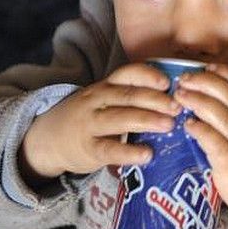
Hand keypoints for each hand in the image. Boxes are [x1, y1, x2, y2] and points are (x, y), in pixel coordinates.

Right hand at [19, 63, 181, 184]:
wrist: (48, 139)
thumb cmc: (90, 118)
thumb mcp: (106, 100)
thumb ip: (134, 98)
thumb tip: (179, 99)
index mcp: (106, 86)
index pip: (127, 74)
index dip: (148, 76)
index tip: (168, 82)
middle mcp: (97, 100)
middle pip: (127, 95)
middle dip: (155, 100)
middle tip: (178, 107)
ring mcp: (90, 124)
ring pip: (119, 118)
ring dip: (146, 120)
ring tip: (169, 125)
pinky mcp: (88, 148)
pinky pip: (109, 149)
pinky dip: (129, 152)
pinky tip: (148, 154)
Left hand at [174, 64, 227, 228]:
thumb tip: (214, 114)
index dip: (227, 75)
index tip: (208, 66)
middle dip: (207, 83)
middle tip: (184, 79)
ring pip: (224, 118)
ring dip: (200, 102)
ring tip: (180, 96)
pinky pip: (218, 146)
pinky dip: (202, 132)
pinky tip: (188, 125)